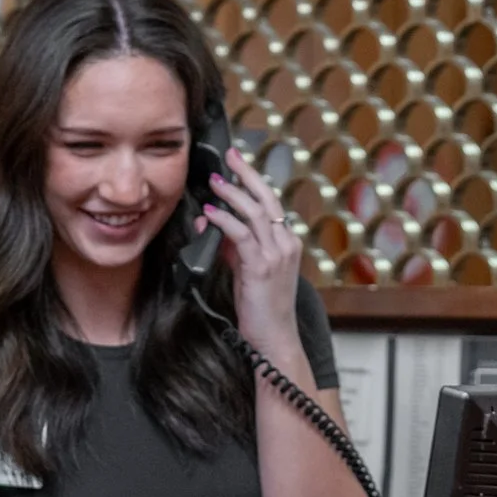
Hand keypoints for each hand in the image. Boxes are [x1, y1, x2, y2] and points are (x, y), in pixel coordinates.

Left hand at [197, 147, 300, 341]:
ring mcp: (277, 254)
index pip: (270, 203)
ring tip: (215, 181)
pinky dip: (224, 221)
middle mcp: (286, 243)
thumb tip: (211, 222)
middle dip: (247, 174)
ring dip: (233, 194)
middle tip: (230, 156)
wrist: (274, 339)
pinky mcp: (262, 266)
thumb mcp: (247, 271)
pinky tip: (210, 214)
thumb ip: (233, 246)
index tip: (237, 164)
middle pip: (267, 198)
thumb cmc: (262, 309)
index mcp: (286, 242)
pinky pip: (242, 235)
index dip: (253, 181)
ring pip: (256, 212)